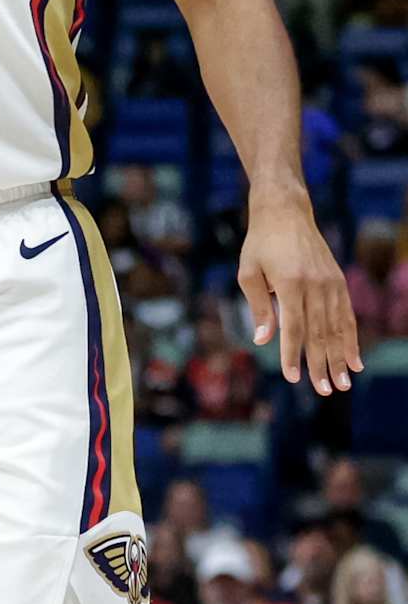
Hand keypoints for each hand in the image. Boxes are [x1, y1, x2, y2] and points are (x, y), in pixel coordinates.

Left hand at [238, 190, 361, 395]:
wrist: (285, 213)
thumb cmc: (260, 244)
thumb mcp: (248, 272)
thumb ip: (258, 307)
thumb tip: (264, 340)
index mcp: (290, 283)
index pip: (294, 327)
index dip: (293, 354)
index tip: (293, 377)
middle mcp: (315, 284)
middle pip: (319, 332)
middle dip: (321, 364)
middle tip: (326, 391)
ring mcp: (330, 283)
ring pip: (337, 326)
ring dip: (340, 357)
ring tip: (343, 382)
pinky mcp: (338, 281)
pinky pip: (346, 314)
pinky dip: (351, 338)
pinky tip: (354, 359)